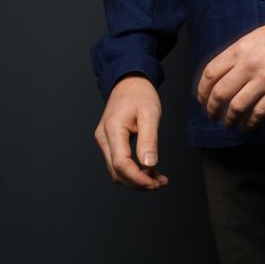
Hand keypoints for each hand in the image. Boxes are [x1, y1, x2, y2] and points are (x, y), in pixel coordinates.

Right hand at [94, 74, 167, 190]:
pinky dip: (133, 171)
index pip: (121, 164)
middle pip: (117, 172)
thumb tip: (150, 165)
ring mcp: (104, 140)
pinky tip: (149, 169)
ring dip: (136, 179)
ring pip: (116, 171)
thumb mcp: (150, 113)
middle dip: (139, 183)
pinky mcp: (109, 141)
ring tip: (158, 178)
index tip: (156, 183)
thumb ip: (149, 140)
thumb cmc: (140, 93)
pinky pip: (118, 162)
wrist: (129, 80)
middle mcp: (103, 137)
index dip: (138, 178)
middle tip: (161, 182)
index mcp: (113, 129)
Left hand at [196, 23, 264, 130]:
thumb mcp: (252, 38)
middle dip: (212, 108)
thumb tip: (222, 73)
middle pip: (220, 93)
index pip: (211, 73)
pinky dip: (250, 123)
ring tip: (228, 124)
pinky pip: (259, 113)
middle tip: (211, 115)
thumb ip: (237, 54)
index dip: (202, 89)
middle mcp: (247, 66)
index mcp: (238, 50)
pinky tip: (247, 126)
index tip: (201, 98)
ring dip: (229, 119)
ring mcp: (262, 80)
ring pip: (237, 107)